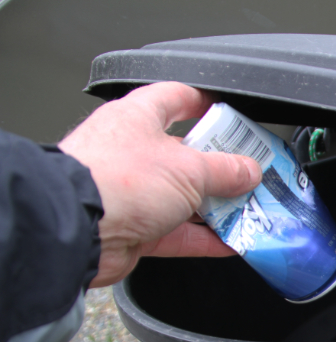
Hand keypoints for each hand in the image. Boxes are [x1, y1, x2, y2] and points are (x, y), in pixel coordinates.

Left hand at [59, 82, 261, 287]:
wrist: (77, 229)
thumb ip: (226, 170)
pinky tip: (231, 243)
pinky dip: (205, 238)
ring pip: (184, 197)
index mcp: (138, 119)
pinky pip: (177, 233)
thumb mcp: (189, 168)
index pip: (175, 98)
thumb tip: (250, 170)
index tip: (232, 116)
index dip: (205, 103)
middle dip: (221, 167)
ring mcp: (132, 193)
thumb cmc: (118, 180)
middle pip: (185, 154)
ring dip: (217, 207)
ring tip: (249, 211)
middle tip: (251, 174)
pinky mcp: (133, 228)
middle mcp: (131, 153)